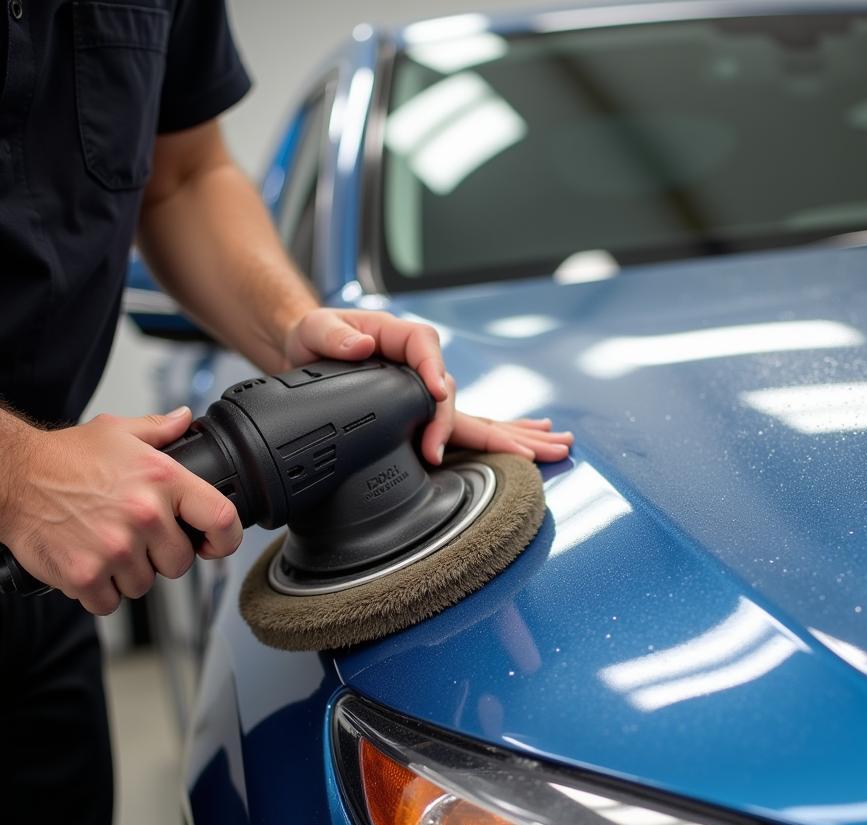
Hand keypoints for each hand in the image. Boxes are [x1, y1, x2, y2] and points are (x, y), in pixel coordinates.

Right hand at [0, 409, 240, 614]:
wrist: (11, 477)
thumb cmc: (62, 458)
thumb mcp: (117, 433)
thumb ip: (158, 430)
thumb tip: (184, 419)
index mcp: (162, 480)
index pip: (221, 518)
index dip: (226, 539)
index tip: (215, 544)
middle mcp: (144, 515)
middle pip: (181, 563)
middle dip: (162, 556)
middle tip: (137, 538)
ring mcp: (115, 548)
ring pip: (145, 584)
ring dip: (129, 573)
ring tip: (108, 546)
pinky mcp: (85, 575)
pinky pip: (110, 602)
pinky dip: (100, 592)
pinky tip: (90, 564)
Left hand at [283, 308, 573, 464]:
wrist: (309, 352)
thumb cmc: (316, 335)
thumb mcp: (317, 328)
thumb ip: (334, 336)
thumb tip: (361, 347)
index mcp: (403, 340)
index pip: (428, 352)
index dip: (434, 374)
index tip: (434, 395)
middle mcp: (423, 369)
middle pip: (463, 399)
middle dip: (498, 426)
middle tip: (520, 452)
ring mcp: (427, 397)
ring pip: (476, 417)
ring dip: (517, 434)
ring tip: (555, 445)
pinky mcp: (422, 418)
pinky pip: (465, 430)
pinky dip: (499, 438)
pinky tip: (530, 445)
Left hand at [284, 308, 451, 460]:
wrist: (299, 361)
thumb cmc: (313, 338)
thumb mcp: (313, 329)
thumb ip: (332, 335)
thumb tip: (362, 346)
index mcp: (389, 333)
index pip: (423, 341)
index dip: (434, 365)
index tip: (437, 392)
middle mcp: (404, 359)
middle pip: (441, 380)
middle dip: (442, 414)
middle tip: (432, 444)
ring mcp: (405, 385)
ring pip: (437, 405)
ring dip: (440, 432)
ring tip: (431, 457)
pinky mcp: (400, 409)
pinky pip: (422, 422)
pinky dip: (429, 440)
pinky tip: (429, 460)